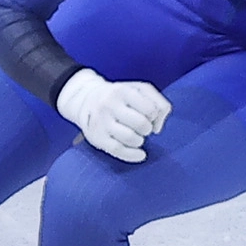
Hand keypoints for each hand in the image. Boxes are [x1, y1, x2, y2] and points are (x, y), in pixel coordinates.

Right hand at [55, 68, 172, 162]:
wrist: (86, 99)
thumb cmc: (120, 96)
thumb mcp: (140, 89)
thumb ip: (158, 103)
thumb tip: (158, 128)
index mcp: (122, 91)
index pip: (150, 109)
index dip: (154, 115)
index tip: (149, 116)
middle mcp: (109, 105)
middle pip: (141, 124)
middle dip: (147, 128)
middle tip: (142, 127)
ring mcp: (102, 122)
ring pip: (131, 138)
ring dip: (140, 140)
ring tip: (137, 137)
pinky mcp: (97, 138)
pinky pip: (119, 150)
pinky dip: (133, 155)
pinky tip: (140, 154)